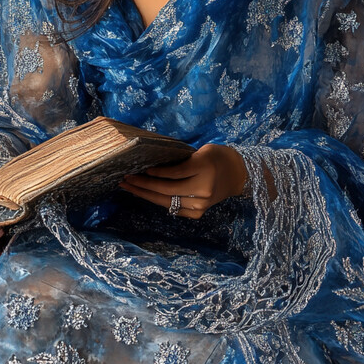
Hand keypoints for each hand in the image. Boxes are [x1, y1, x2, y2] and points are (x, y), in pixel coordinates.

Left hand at [117, 143, 246, 219]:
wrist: (238, 175)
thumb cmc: (218, 157)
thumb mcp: (202, 151)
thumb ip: (182, 159)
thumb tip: (154, 165)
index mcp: (204, 168)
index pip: (174, 173)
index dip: (155, 173)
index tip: (140, 169)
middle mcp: (202, 189)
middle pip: (167, 189)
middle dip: (143, 185)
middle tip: (125, 178)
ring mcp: (200, 205)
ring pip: (167, 201)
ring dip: (145, 195)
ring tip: (128, 187)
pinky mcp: (198, 213)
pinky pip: (173, 208)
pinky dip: (157, 201)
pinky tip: (143, 194)